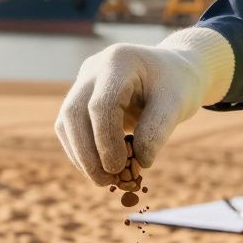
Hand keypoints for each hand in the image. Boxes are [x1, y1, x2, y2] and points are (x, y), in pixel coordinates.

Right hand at [54, 28, 233, 185]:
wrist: (170, 70)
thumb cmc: (176, 85)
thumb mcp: (177, 103)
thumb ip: (158, 130)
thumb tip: (139, 162)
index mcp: (118, 61)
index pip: (101, 104)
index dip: (106, 140)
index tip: (121, 167)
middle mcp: (93, 69)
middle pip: (73, 113)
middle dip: (86, 152)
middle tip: (106, 181)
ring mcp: (82, 82)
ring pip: (65, 122)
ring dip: (80, 156)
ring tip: (104, 179)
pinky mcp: (79, 98)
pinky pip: (69, 128)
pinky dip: (81, 152)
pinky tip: (99, 168)